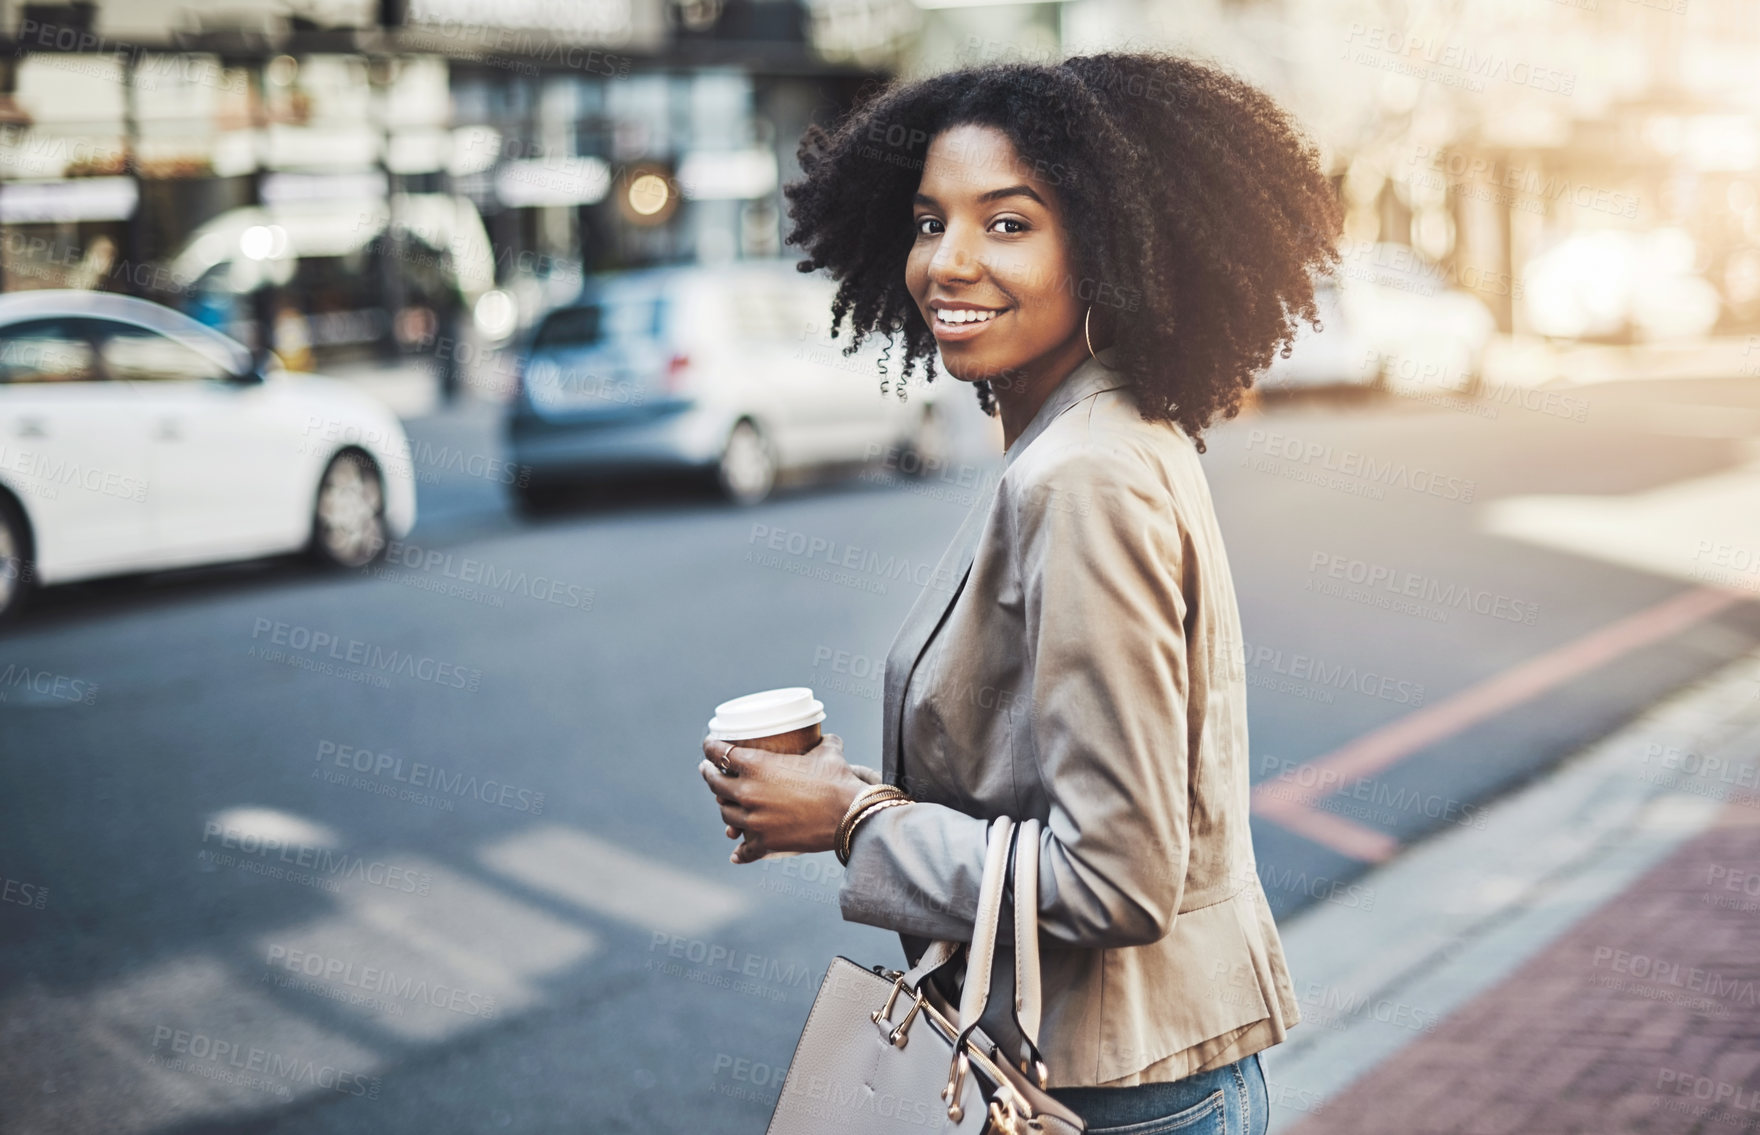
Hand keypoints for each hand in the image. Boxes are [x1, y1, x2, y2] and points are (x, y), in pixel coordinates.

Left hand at [699, 733, 866, 863]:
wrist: (848, 814)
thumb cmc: (838, 779)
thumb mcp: (827, 752)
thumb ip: (821, 742)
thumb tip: (827, 737)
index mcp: (755, 765)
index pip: (720, 753)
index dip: (710, 747)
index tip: (708, 746)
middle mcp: (747, 792)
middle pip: (715, 784)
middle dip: (709, 774)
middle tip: (709, 770)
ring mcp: (753, 820)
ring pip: (726, 815)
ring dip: (724, 808)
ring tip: (725, 803)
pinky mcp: (764, 843)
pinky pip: (744, 850)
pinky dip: (740, 852)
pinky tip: (735, 853)